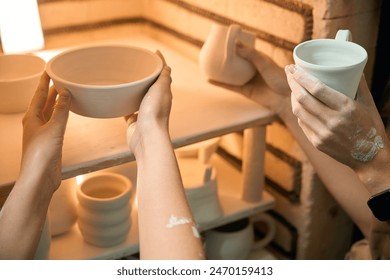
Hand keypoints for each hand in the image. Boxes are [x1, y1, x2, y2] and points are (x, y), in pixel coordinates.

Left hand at [19, 72, 70, 192]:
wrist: (40, 177)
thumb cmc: (42, 154)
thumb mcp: (54, 128)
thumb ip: (61, 110)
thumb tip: (65, 93)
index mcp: (31, 118)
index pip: (39, 94)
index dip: (44, 82)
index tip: (49, 70)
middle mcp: (35, 123)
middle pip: (43, 102)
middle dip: (51, 90)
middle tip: (60, 79)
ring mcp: (42, 133)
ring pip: (50, 112)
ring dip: (57, 102)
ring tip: (65, 92)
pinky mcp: (50, 142)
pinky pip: (56, 123)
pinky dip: (62, 115)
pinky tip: (67, 114)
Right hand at [126, 51, 172, 154]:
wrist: (147, 137)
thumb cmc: (154, 113)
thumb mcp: (161, 89)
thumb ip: (164, 77)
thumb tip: (167, 66)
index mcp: (164, 94)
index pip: (163, 75)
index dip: (159, 63)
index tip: (152, 52)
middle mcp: (156, 102)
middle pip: (150, 85)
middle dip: (144, 75)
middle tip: (133, 63)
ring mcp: (145, 112)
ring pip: (138, 97)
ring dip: (133, 88)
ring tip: (122, 77)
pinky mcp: (134, 121)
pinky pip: (127, 109)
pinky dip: (122, 103)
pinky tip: (115, 98)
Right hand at [210, 41, 290, 116]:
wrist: (286, 97)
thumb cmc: (280, 77)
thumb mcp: (264, 62)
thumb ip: (250, 54)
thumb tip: (234, 45)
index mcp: (259, 60)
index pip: (245, 49)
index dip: (236, 44)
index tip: (225, 39)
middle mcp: (253, 69)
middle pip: (237, 62)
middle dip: (227, 58)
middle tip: (213, 51)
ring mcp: (249, 80)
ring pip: (231, 74)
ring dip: (221, 70)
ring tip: (208, 64)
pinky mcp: (245, 91)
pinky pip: (230, 86)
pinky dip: (219, 83)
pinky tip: (209, 80)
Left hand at [286, 64, 388, 169]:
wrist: (371, 158)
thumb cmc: (371, 127)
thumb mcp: (368, 104)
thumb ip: (359, 85)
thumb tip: (351, 66)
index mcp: (346, 108)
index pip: (317, 89)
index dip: (301, 77)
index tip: (293, 67)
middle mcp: (332, 121)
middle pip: (303, 98)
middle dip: (293, 83)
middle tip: (289, 72)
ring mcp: (322, 134)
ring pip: (299, 111)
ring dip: (293, 96)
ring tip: (293, 86)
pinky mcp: (317, 143)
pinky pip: (302, 123)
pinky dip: (299, 111)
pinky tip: (298, 103)